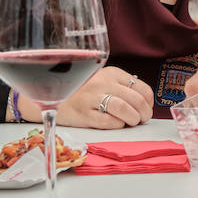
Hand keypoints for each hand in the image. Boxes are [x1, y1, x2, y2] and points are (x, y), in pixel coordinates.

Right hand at [19, 66, 154, 127]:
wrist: (49, 95)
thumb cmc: (82, 91)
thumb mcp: (102, 80)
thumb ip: (120, 86)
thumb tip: (144, 102)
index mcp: (111, 73)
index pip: (142, 88)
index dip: (149, 102)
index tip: (146, 108)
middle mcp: (102, 83)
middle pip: (136, 100)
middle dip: (145, 113)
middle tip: (142, 118)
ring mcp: (91, 98)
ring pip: (124, 109)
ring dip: (133, 119)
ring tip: (132, 122)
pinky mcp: (83, 114)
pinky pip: (108, 122)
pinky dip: (118, 125)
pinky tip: (117, 124)